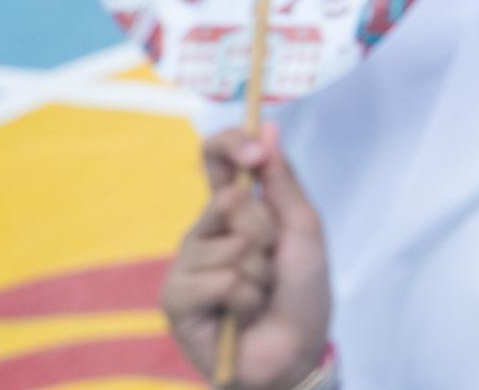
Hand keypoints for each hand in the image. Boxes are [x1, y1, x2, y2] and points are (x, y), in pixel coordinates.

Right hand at [162, 124, 331, 388]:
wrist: (295, 354)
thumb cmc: (301, 293)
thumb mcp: (302, 231)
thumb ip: (282, 182)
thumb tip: (268, 124)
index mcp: (230, 211)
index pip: (213, 160)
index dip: (228, 144)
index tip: (254, 152)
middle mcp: (202, 232)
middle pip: (229, 200)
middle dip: (267, 232)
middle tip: (273, 264)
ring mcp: (185, 265)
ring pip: (231, 246)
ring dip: (260, 275)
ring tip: (258, 296)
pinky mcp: (175, 299)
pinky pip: (221, 280)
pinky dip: (246, 299)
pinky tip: (241, 317)